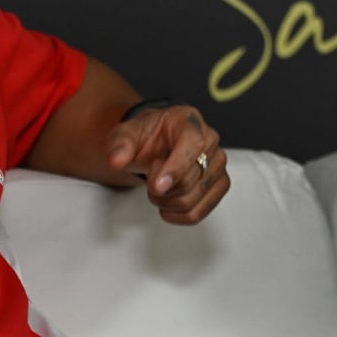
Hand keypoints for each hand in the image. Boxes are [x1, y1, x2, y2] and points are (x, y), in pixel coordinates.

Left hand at [105, 104, 229, 224]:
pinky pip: (200, 212)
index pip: (192, 145)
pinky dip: (178, 215)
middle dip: (160, 188)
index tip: (156, 187)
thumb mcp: (126, 134)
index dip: (176, 168)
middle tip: (149, 177)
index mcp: (188, 121)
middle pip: (189, 180)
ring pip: (193, 199)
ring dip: (167, 202)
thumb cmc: (146, 136)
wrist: (158, 142)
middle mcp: (210, 139)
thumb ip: (119, 145)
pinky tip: (167, 204)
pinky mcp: (220, 183)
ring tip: (158, 188)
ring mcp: (218, 162)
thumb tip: (116, 161)